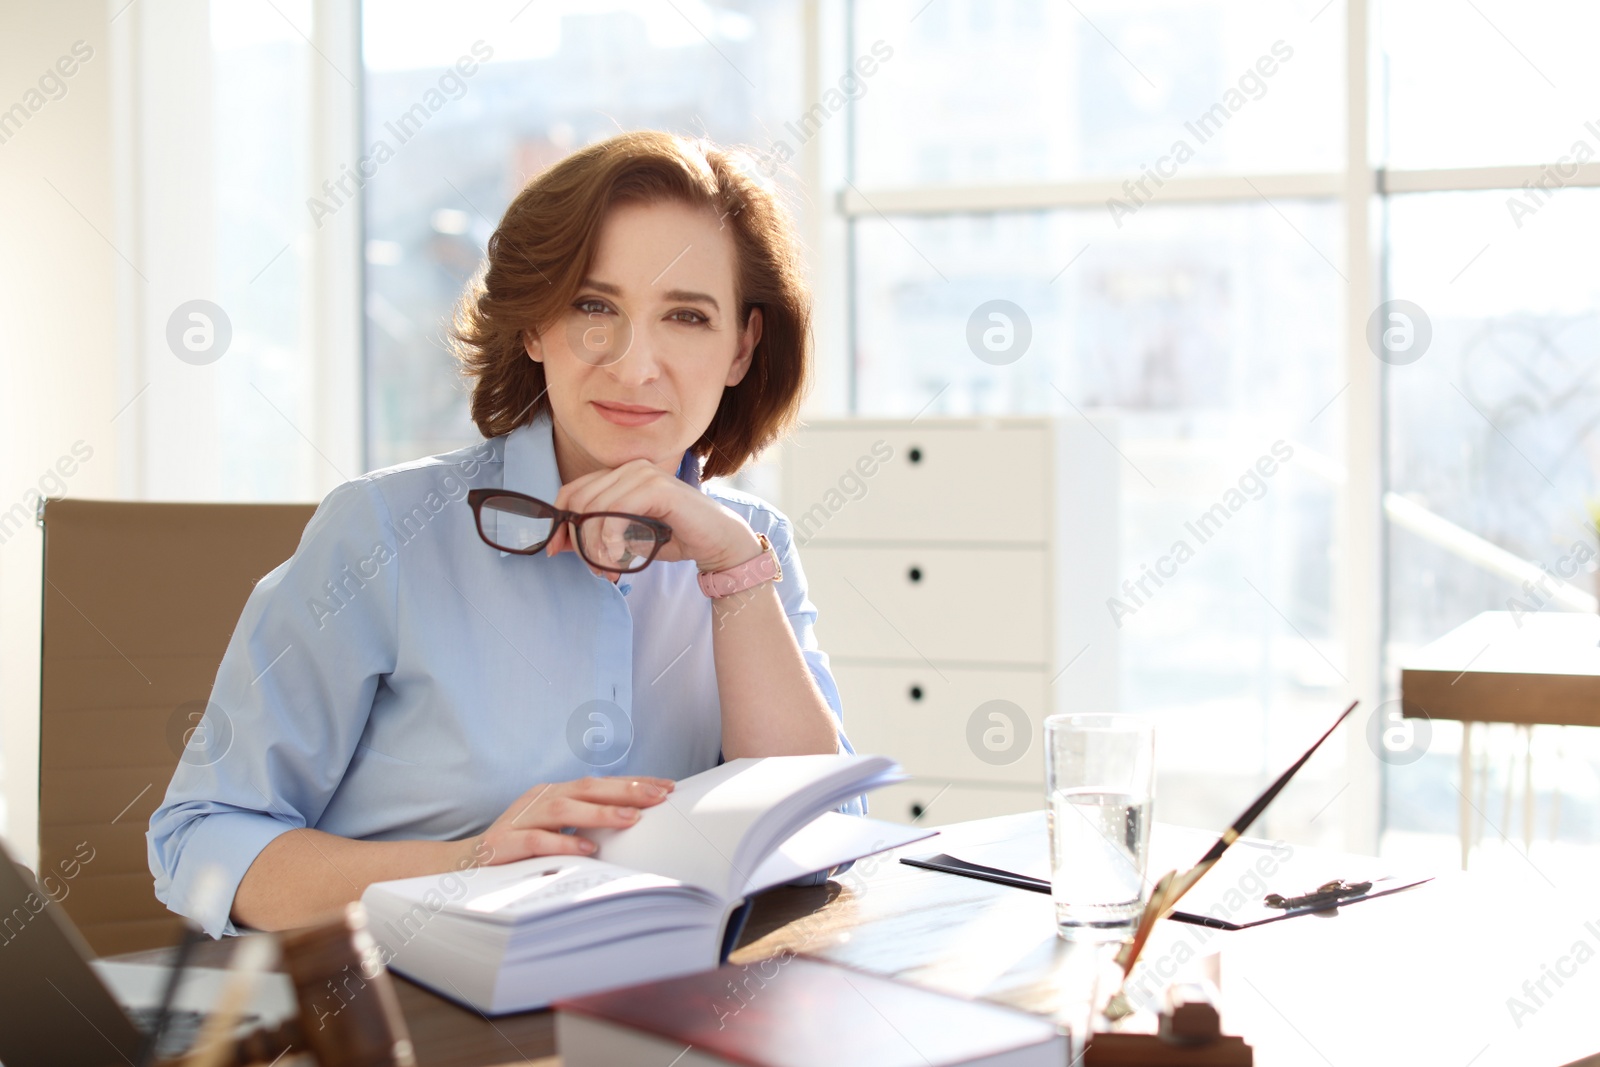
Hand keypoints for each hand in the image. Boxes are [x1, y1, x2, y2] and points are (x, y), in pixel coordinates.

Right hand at [464, 775, 674, 865]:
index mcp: (554, 793)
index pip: (600, 783)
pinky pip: (538, 840)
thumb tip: (634, 823)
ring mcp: (521, 818)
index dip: (633, 783)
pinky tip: (588, 848)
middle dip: (625, 790)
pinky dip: (564, 842)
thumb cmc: (519, 848)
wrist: (466, 864)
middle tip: (659, 796)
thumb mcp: (555, 829)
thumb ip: (585, 824)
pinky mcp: (505, 842)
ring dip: (601, 813)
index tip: (667, 786)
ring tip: (632, 818)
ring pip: (564, 808)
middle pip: (586, 787)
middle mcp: (540, 798)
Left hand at [542, 458, 761, 575]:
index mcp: (620, 474)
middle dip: (578, 539)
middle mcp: (629, 468)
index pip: (572, 491)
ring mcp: (643, 473)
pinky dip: (611, 540)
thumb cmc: (675, 537)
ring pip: (594, 509)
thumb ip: (598, 532)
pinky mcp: (656, 487)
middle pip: (578, 501)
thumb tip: (559, 544)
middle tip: (594, 567)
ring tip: (609, 567)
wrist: (717, 542)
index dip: (558, 521)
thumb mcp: (627, 535)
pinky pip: (615, 513)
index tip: (556, 551)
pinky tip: (621, 556)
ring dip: (595, 546)